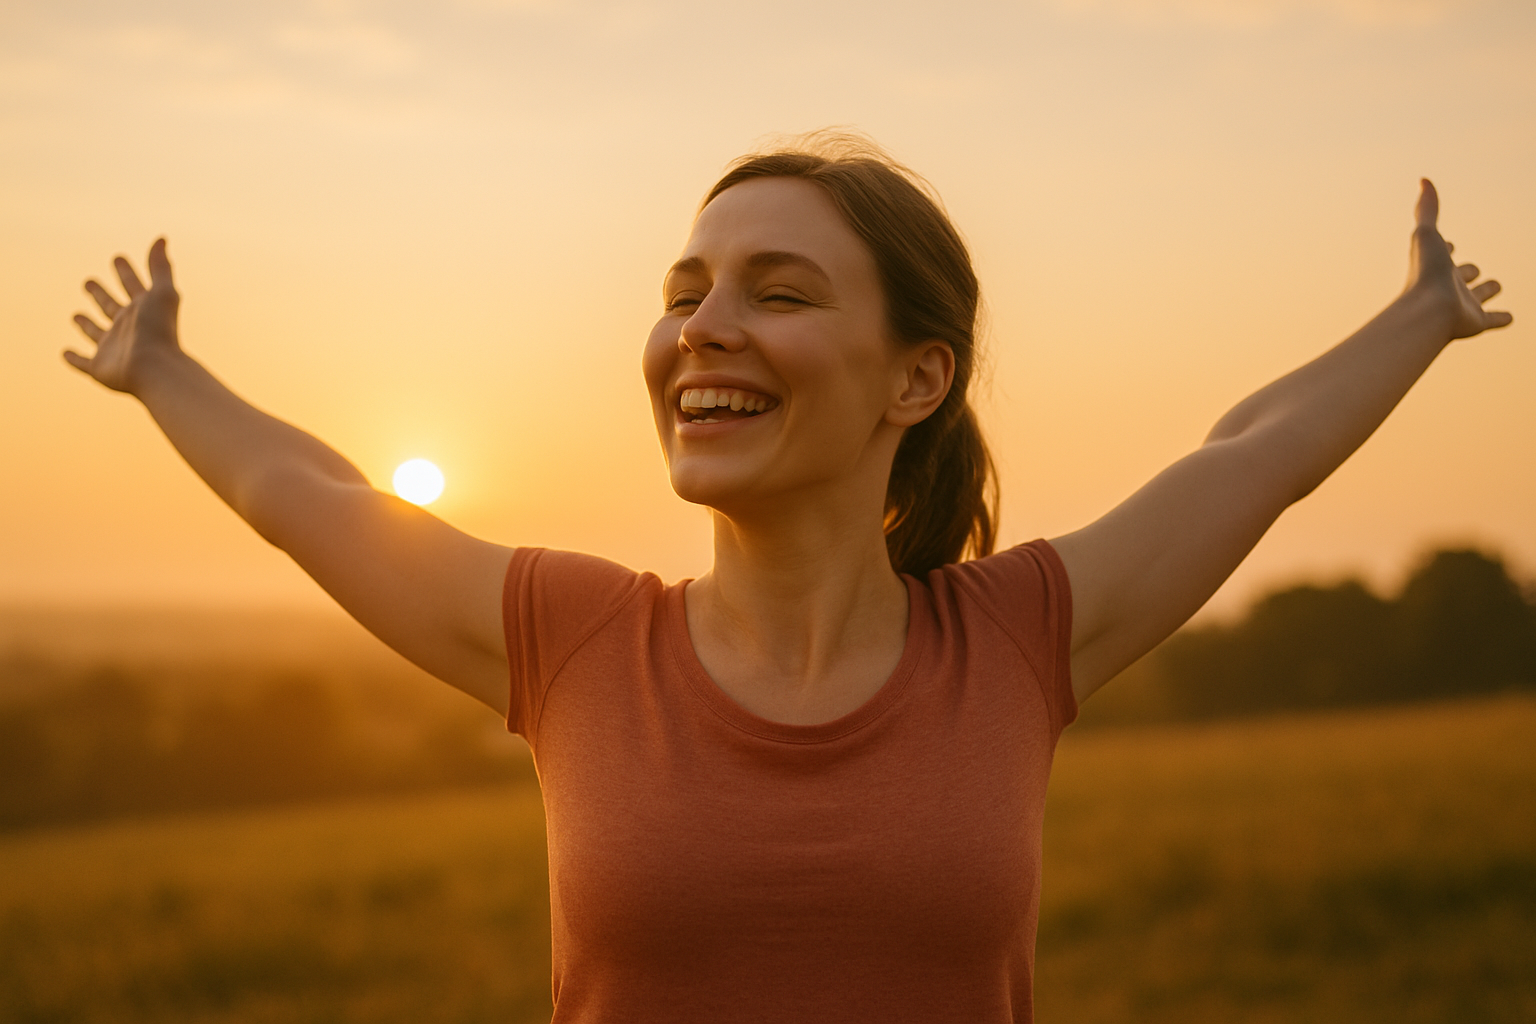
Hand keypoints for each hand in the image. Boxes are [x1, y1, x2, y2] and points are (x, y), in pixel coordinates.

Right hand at [65, 238, 181, 393]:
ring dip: (86, 324)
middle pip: (110, 306)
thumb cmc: (160, 329)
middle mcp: (127, 327)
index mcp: (142, 309)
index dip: (126, 272)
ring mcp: (113, 348)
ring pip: (96, 333)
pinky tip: (65, 353)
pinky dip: (74, 359)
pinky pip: (84, 363)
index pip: (132, 285)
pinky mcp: (100, 368)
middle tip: (89, 282)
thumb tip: (162, 238)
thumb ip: (160, 267)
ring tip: (77, 316)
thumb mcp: (162, 292)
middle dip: (100, 294)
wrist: (155, 368)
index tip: (119, 258)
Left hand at [1405, 180, 1512, 340]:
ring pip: (1479, 296)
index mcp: (1437, 265)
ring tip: (1493, 287)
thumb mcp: (1427, 233)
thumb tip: (1423, 180)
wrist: (1430, 312)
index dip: (1445, 247)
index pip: (1443, 253)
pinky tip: (1509, 318)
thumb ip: (1427, 209)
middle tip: (1470, 271)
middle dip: (1467, 271)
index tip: (1446, 244)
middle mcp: (1449, 285)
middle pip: (1463, 275)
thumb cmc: (1426, 272)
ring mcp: (1462, 305)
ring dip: (1486, 292)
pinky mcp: (1476, 322)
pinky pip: (1493, 320)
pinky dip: (1501, 319)